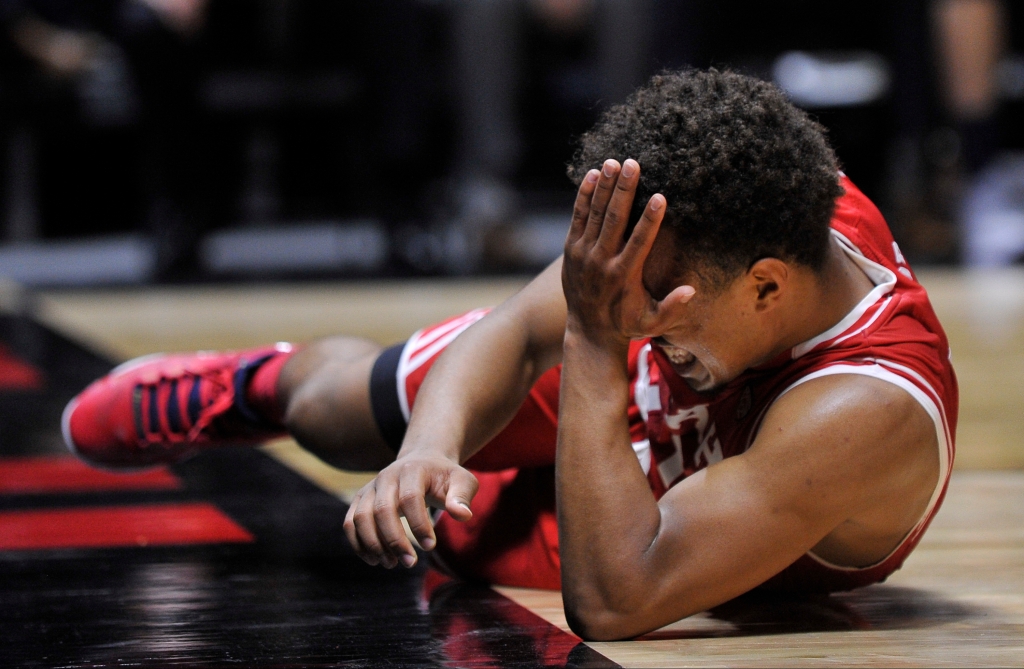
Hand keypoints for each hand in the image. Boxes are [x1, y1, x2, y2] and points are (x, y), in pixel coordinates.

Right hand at [343, 453, 478, 568]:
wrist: (422, 462)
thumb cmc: (444, 477)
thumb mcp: (462, 481)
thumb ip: (462, 496)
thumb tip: (463, 515)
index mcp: (412, 470)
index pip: (410, 498)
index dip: (419, 524)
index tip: (430, 546)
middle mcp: (386, 477)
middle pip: (382, 510)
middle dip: (395, 540)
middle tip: (410, 562)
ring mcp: (370, 488)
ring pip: (361, 518)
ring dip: (374, 545)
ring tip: (392, 564)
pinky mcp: (360, 500)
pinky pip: (350, 523)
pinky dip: (358, 544)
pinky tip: (375, 560)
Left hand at [562, 158, 694, 345]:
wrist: (588, 331)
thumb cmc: (627, 324)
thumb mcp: (652, 323)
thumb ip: (672, 308)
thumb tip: (692, 291)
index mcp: (623, 276)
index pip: (638, 243)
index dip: (650, 220)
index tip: (660, 197)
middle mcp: (601, 262)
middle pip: (614, 221)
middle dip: (625, 191)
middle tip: (633, 164)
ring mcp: (583, 254)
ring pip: (594, 214)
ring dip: (605, 187)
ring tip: (613, 162)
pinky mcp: (571, 249)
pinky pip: (578, 217)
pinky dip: (585, 196)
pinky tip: (594, 175)